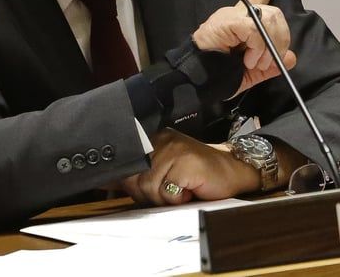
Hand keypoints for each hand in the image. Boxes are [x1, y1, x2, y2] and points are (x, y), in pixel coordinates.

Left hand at [118, 129, 258, 205]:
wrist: (233, 171)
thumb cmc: (198, 176)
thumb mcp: (164, 172)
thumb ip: (138, 175)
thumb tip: (105, 181)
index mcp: (152, 140)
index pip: (126, 162)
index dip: (122, 180)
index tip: (113, 187)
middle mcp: (160, 140)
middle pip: (135, 180)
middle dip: (151, 195)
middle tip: (171, 192)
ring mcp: (173, 150)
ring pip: (150, 188)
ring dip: (167, 198)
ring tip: (182, 189)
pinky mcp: (185, 162)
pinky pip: (167, 192)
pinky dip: (179, 199)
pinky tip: (190, 190)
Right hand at [192, 0, 297, 94]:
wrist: (195, 81)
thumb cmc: (217, 75)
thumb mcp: (251, 73)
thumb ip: (271, 66)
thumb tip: (291, 57)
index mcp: (245, 22)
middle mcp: (238, 13)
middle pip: (274, 12)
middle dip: (281, 39)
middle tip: (270, 62)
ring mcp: (231, 15)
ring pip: (269, 18)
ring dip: (269, 47)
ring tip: (255, 63)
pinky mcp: (228, 21)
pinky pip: (255, 29)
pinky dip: (258, 47)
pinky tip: (249, 59)